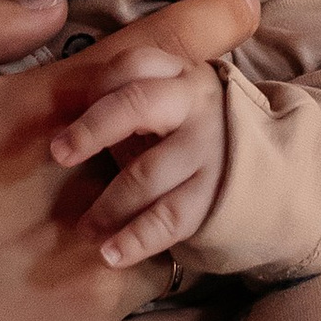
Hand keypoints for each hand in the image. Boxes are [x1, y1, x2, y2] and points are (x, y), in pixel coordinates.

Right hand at [0, 0, 261, 320]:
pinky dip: (202, 313)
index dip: (208, 26)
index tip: (242, 9)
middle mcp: (82, 199)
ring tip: (226, 203)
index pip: (152, 57)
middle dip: (211, 125)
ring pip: (191, 237)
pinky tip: (211, 298)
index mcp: (39, 123)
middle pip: (188, 146)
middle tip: (224, 118)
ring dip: (207, 214)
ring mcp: (92, 285)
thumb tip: (52, 9)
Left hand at [47, 47, 225, 265]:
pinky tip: (111, 255)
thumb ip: (124, 101)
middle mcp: (196, 102)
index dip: (94, 87)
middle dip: (93, 128)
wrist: (267, 165)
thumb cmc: (189, 130)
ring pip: (149, 172)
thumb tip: (53, 122)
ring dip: (109, 204)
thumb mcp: (167, 101)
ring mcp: (209, 148)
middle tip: (59, 154)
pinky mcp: (217, 193)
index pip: (133, 64)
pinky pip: (171, 217)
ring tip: (83, 229)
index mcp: (178, 73)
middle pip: (137, 104)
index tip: (67, 112)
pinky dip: (137, 239)